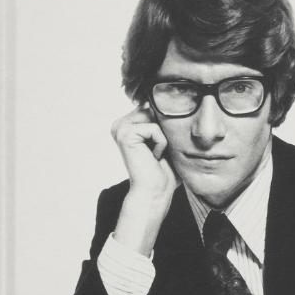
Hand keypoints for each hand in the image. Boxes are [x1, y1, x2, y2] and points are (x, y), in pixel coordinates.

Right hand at [110, 106, 180, 255]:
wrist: (156, 192)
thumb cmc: (165, 170)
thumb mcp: (168, 140)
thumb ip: (166, 121)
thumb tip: (174, 102)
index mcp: (128, 124)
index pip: (154, 108)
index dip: (166, 127)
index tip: (160, 149)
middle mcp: (120, 124)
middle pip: (155, 110)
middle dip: (165, 131)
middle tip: (158, 153)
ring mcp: (120, 128)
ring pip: (155, 118)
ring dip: (163, 138)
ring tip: (155, 155)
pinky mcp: (125, 134)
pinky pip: (154, 128)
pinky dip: (161, 144)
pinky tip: (154, 157)